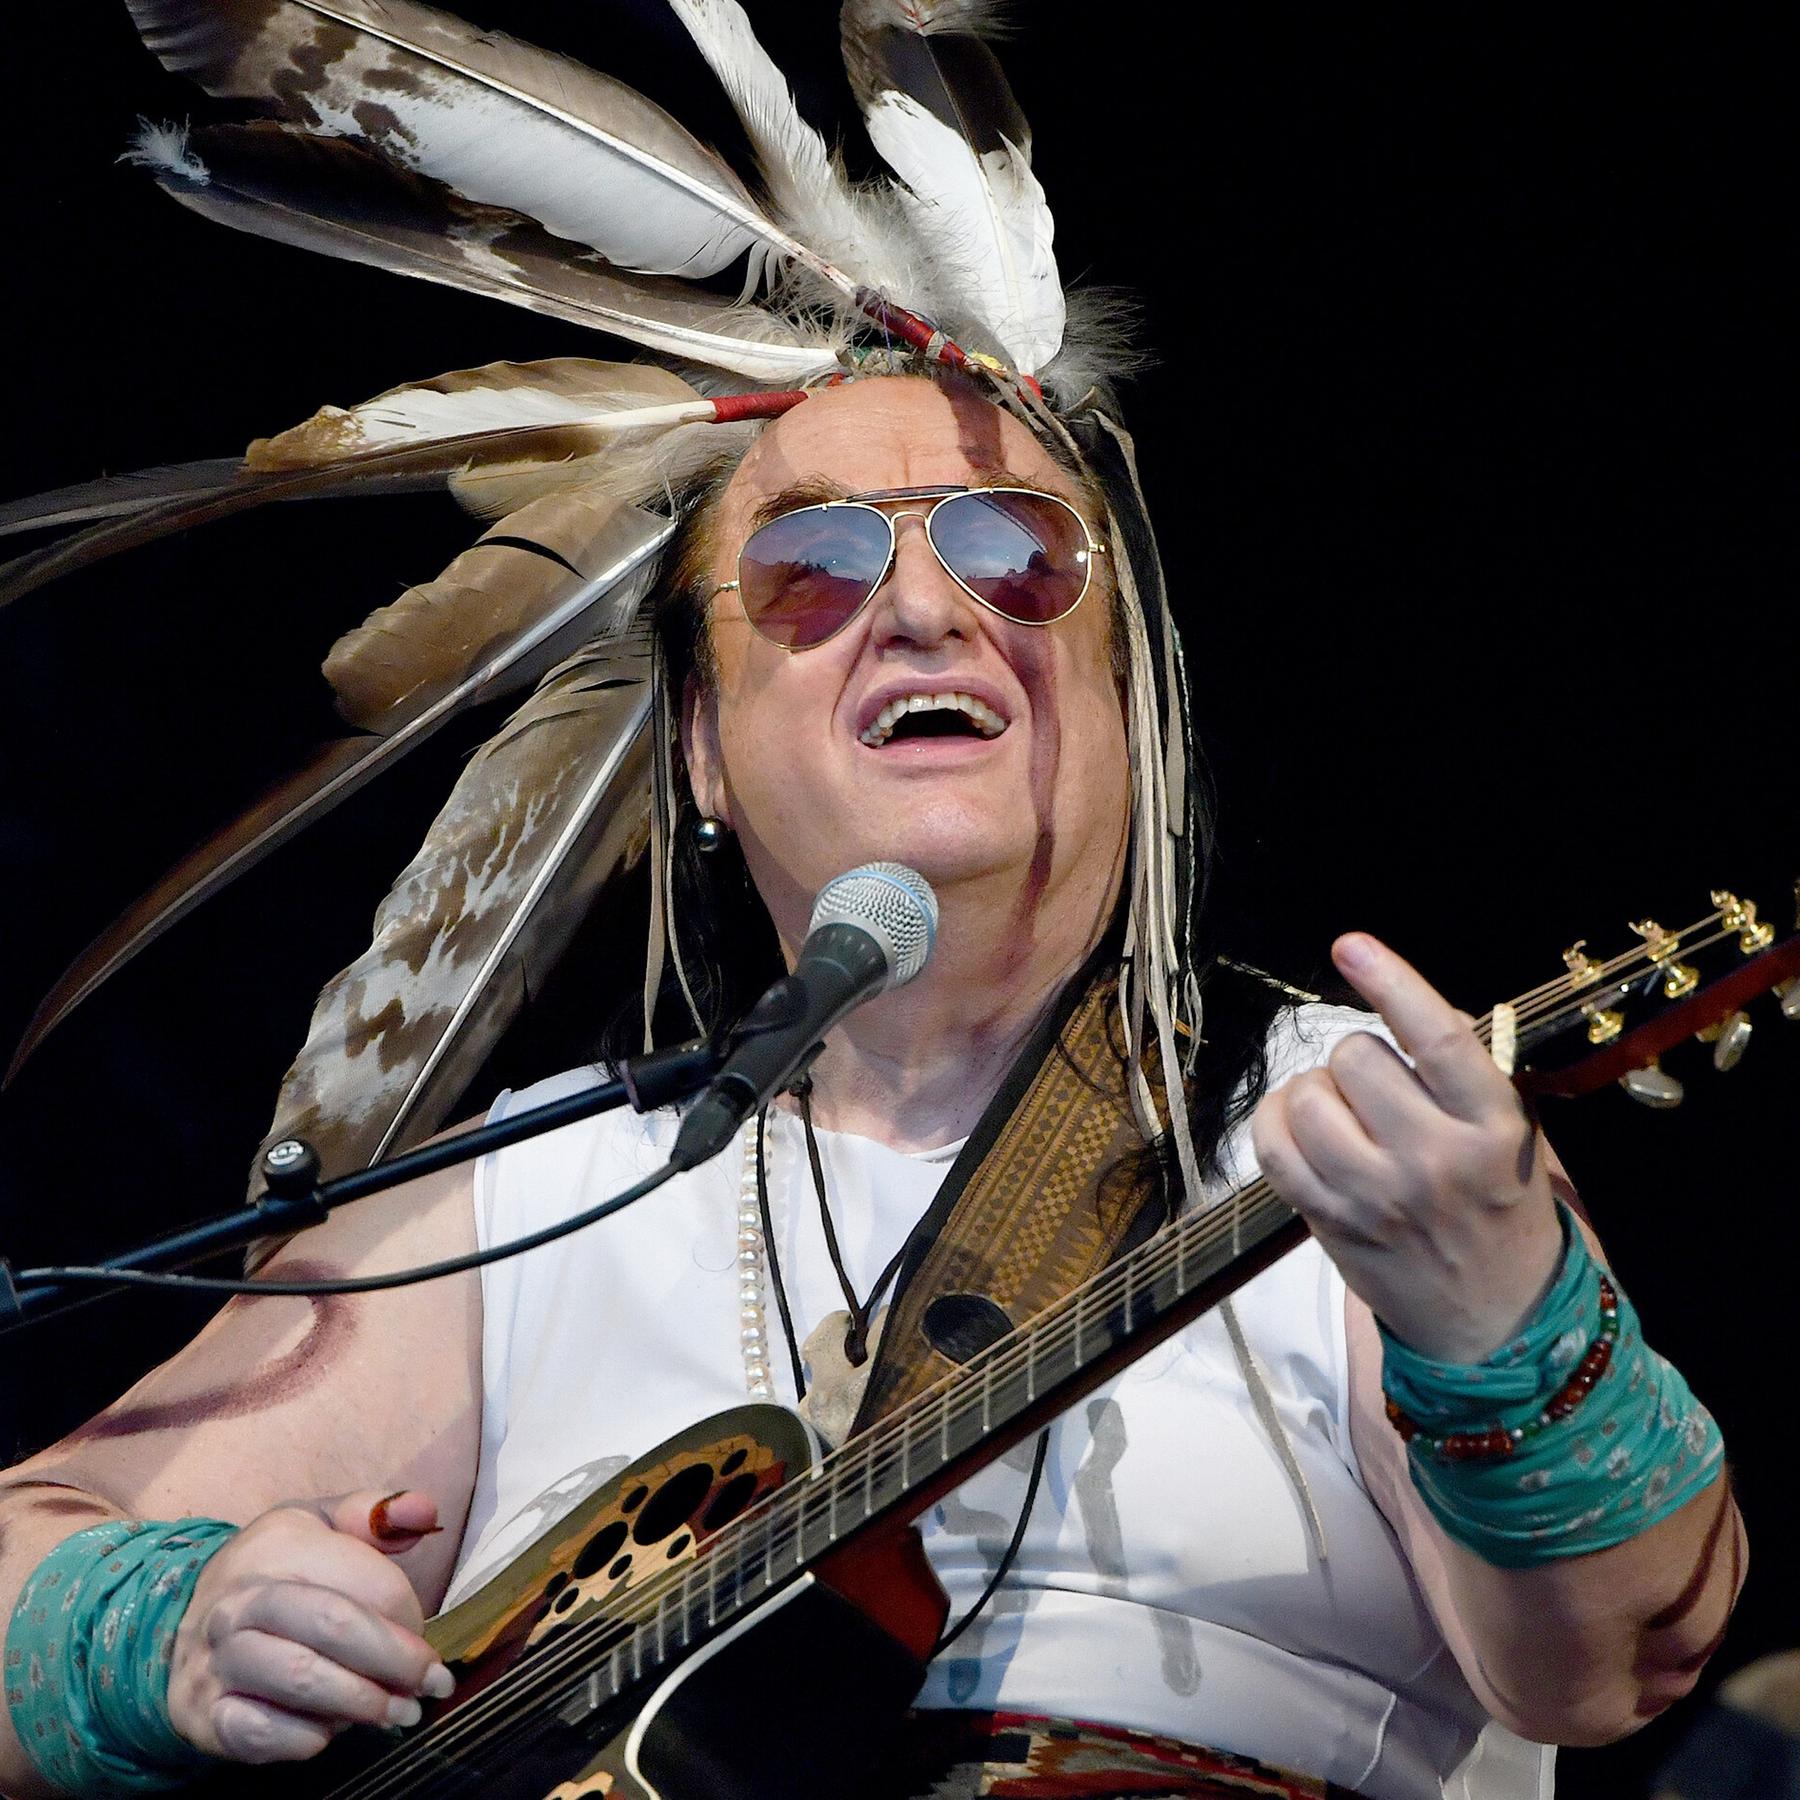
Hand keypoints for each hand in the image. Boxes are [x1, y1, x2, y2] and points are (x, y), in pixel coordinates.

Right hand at [167, 1489, 454, 1764]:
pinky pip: (258, 1732)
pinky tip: (331, 1731)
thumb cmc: (276, 1569)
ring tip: (398, 1712)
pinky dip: (303, 1738)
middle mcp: (242, 1600)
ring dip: (360, 1703)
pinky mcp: (203, 1714)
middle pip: (333, 1626)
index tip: (428, 1638)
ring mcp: (217, 1659)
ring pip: (298, 1679)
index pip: (364, 1580)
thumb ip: (375, 1514)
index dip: (408, 1615)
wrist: (185, 1619)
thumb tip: (424, 1511)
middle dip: (395, 1661)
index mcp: (280, 1545)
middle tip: (431, 1685)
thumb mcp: (320, 1522)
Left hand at [1250, 932, 1564, 1362]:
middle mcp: (1435, 1159)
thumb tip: (1402, 1004)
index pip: (1438, 1040)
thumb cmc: (1502, 1208)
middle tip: (1377, 1087)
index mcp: (1494, 1127)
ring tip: (1342, 1113)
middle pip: (1356, 1059)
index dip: (1391, 982)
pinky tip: (1298, 1127)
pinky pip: (1272, 1147)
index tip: (1351, 944)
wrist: (1496, 1322)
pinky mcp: (1330, 1222)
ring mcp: (1377, 1196)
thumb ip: (1464, 1074)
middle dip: (1357, 1057)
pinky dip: (1275, 1123)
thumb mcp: (1514, 1136)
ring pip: (1307, 1098)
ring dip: (1315, 1091)